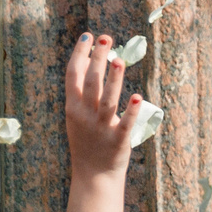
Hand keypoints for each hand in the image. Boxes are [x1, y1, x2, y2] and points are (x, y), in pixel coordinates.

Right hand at [64, 30, 138, 211]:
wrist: (93, 175)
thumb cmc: (87, 140)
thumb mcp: (77, 114)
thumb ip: (82, 91)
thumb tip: (88, 61)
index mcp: (73, 107)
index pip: (73, 76)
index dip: (80, 55)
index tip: (88, 37)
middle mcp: (85, 115)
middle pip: (91, 83)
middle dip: (97, 59)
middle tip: (106, 38)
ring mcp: (101, 128)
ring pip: (107, 100)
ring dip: (113, 80)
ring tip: (119, 60)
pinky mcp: (118, 141)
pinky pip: (125, 124)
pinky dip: (131, 112)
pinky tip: (138, 97)